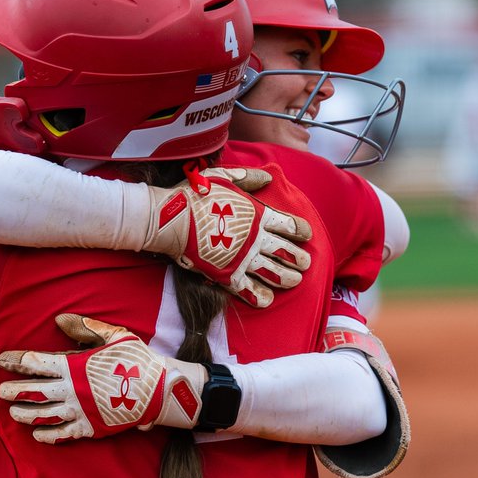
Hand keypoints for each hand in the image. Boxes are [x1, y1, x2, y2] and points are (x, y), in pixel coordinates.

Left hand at [0, 314, 205, 443]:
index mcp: (76, 366)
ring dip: (26, 414)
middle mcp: (73, 390)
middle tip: (1, 391)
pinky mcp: (90, 427)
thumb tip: (58, 320)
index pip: (39, 362)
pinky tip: (37, 435)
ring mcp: (80, 411)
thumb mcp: (113, 336)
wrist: (159, 390)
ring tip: (13, 413)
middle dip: (15, 391)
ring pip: (44, 415)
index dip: (17, 361)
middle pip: (35, 392)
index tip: (1, 360)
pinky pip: (63, 434)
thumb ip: (84, 328)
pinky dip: (48, 435)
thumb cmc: (136, 359)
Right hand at [143, 167, 311, 307]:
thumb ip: (249, 179)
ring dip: (287, 278)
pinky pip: (248, 290)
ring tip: (294, 281)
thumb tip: (269, 178)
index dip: (300, 230)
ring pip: (274, 273)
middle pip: (286, 252)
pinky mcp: (227, 275)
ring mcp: (242, 259)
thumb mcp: (224, 177)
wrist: (171, 219)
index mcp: (257, 215)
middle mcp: (255, 239)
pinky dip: (260, 297)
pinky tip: (268, 299)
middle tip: (305, 263)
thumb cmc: (195, 195)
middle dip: (299, 258)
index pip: (289, 225)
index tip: (306, 235)